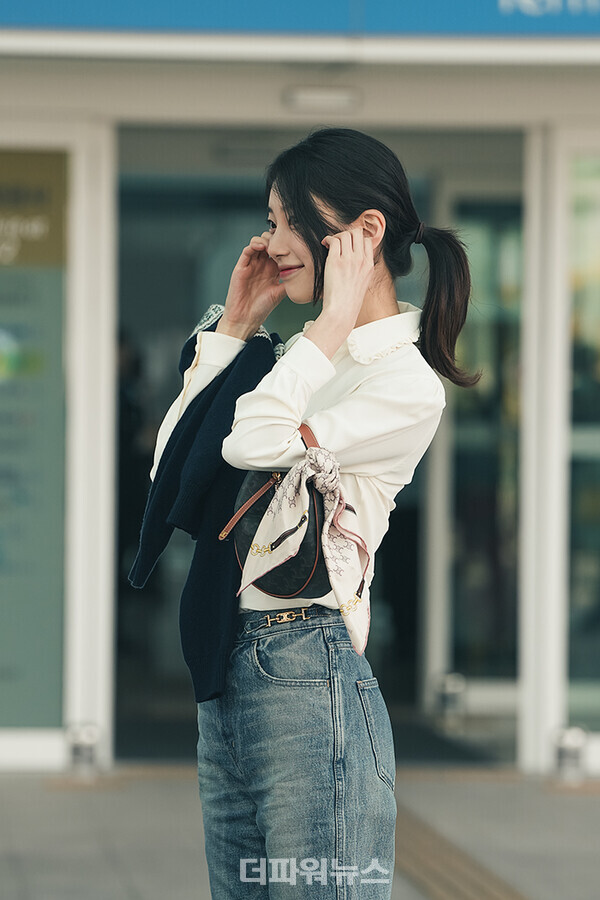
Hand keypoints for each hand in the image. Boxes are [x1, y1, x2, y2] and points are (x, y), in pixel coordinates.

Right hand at [218, 233, 286, 339]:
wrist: (246, 319)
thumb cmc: (261, 309)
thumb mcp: (281, 292)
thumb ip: (289, 281)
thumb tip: (305, 274)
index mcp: (272, 271)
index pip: (279, 252)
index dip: (285, 245)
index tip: (293, 242)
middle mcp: (261, 266)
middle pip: (268, 243)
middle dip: (275, 239)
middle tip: (282, 241)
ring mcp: (251, 266)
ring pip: (257, 243)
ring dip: (265, 239)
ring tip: (272, 243)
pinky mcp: (241, 267)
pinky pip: (246, 251)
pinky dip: (253, 245)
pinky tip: (261, 246)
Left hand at [304, 228, 373, 359]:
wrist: (342, 311)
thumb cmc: (348, 301)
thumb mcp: (362, 283)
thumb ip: (360, 269)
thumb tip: (353, 259)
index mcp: (369, 265)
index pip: (367, 240)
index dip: (356, 239)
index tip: (348, 244)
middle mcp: (361, 260)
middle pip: (357, 233)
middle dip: (346, 233)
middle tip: (339, 242)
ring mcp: (349, 260)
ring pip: (345, 234)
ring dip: (336, 236)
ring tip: (330, 244)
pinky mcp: (335, 261)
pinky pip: (333, 240)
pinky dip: (328, 239)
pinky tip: (325, 245)